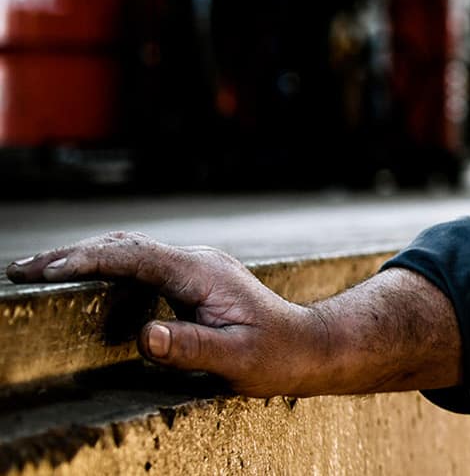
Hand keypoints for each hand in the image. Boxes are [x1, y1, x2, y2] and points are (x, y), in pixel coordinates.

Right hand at [8, 231, 332, 396]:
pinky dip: (101, 268)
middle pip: (125, 247)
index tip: (49, 270)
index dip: (90, 261)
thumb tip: (144, 335)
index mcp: (202, 273)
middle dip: (72, 255)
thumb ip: (190, 346)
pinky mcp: (188, 279)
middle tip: (22, 269)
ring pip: (129, 252)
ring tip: (35, 271)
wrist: (306, 345)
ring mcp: (191, 268)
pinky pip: (137, 266)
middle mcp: (195, 262)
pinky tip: (76, 279)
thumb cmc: (274, 354)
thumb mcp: (235, 357)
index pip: (136, 257)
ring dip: (82, 258)